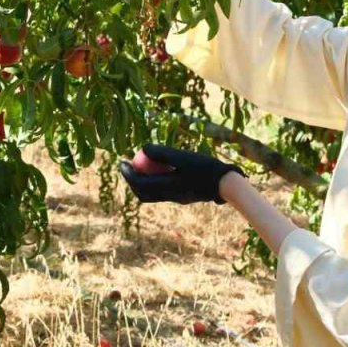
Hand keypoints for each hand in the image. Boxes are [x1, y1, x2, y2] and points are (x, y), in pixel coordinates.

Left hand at [118, 143, 243, 203]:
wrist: (225, 185)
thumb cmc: (205, 168)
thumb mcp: (183, 157)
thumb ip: (163, 153)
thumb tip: (143, 148)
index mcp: (167, 188)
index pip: (140, 184)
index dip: (128, 174)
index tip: (122, 162)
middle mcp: (170, 196)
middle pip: (143, 193)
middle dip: (132, 180)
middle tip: (127, 166)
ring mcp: (177, 198)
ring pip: (152, 195)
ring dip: (143, 182)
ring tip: (141, 167)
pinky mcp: (183, 197)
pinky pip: (162, 192)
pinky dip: (155, 182)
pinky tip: (160, 170)